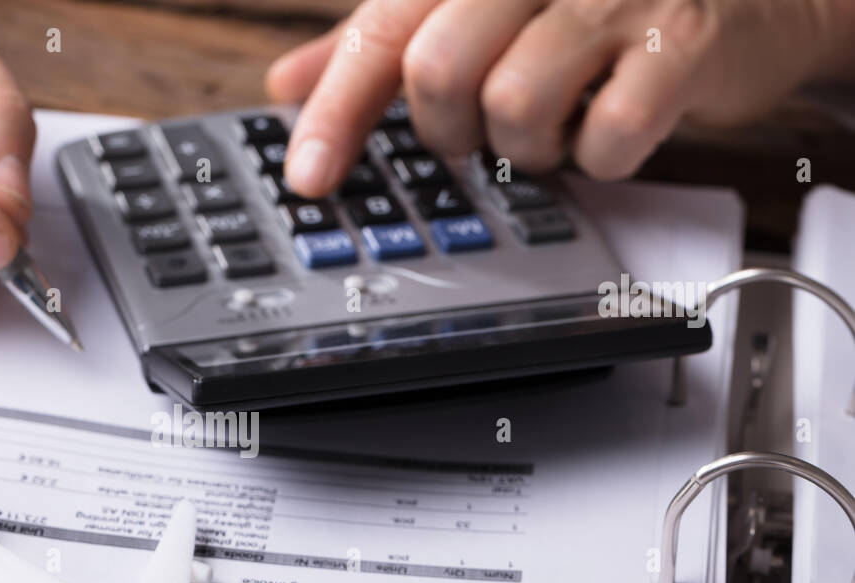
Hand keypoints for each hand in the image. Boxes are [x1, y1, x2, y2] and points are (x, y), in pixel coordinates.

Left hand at [268, 0, 854, 195]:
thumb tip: (289, 82)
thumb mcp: (481, 4)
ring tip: (559, 116)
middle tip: (477, 128)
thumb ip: (387, 37)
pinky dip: (600, 155)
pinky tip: (613, 122)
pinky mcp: (682, 38)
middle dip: (447, 129)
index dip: (336, 112)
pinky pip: (607, 135)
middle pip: (438, 72)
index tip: (308, 176)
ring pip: (515, 106)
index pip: (382, 32)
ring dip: (526, 144)